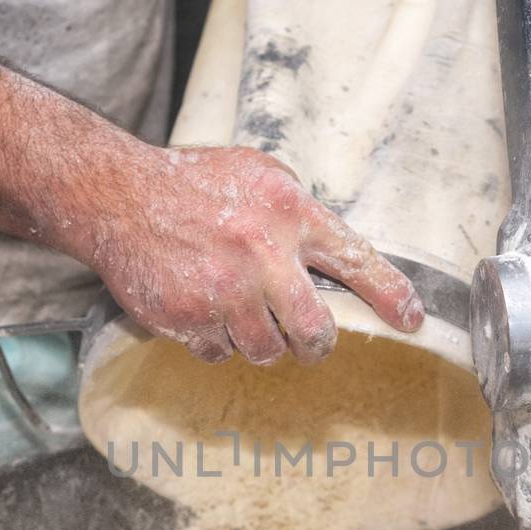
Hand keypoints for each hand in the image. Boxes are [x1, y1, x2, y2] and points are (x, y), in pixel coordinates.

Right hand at [87, 145, 423, 364]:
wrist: (117, 195)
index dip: (390, 295)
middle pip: (314, 331)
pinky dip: (216, 340)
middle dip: (315, 344)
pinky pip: (220, 353)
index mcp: (287, 212)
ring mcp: (223, 292)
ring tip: (237, 307)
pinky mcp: (188, 319)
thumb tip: (335, 260)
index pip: (355, 260)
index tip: (413, 320)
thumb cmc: (194, 184)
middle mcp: (261, 254)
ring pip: (266, 350)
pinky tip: (201, 309)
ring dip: (259, 339)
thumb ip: (299, 215)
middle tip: (308, 341)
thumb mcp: (259, 176)